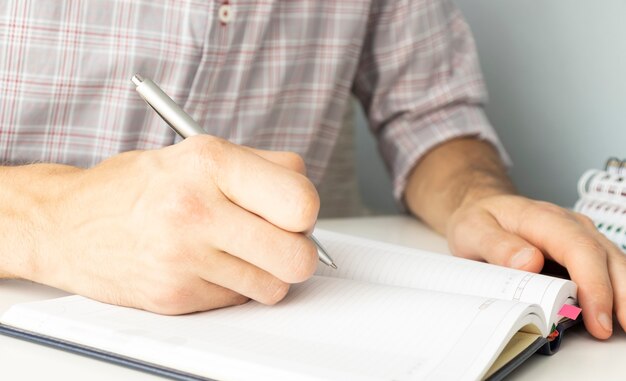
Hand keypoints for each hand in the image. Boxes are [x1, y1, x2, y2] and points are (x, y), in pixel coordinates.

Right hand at [23, 135, 319, 313]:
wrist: (65, 223)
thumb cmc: (138, 187)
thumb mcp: (198, 153)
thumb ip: (262, 169)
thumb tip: (307, 201)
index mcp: (209, 162)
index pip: (300, 202)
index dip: (305, 212)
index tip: (293, 213)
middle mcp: (195, 210)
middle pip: (297, 256)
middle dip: (298, 252)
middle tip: (280, 241)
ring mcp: (183, 258)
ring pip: (274, 286)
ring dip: (265, 273)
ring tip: (235, 251)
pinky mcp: (175, 296)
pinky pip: (238, 300)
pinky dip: (233, 286)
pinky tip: (206, 265)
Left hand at [446, 194, 625, 338]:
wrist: (480, 208)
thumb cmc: (479, 220)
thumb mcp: (472, 230)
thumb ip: (497, 245)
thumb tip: (529, 262)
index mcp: (543, 218)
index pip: (578, 248)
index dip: (593, 284)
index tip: (596, 316)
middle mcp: (570, 225)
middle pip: (607, 258)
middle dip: (620, 297)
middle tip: (616, 331)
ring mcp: (581, 237)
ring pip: (614, 264)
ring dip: (623, 297)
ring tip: (623, 328)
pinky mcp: (583, 252)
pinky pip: (607, 271)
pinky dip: (615, 293)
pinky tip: (616, 316)